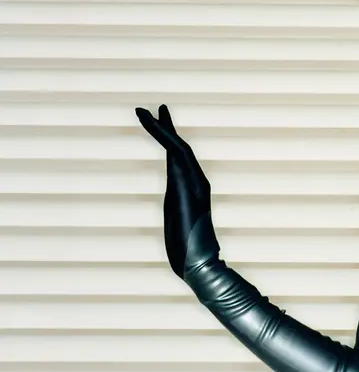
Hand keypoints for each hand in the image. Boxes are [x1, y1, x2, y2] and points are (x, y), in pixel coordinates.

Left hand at [135, 103, 218, 278]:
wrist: (198, 264)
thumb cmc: (189, 252)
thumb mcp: (179, 226)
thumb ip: (180, 212)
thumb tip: (180, 212)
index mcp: (192, 190)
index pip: (179, 159)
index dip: (168, 139)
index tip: (157, 121)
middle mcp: (196, 182)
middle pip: (179, 148)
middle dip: (165, 127)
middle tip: (155, 107)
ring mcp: (194, 184)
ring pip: (177, 148)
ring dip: (161, 129)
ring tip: (146, 113)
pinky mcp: (187, 186)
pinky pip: (176, 156)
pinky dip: (165, 139)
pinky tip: (155, 127)